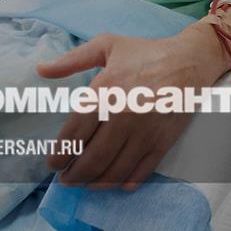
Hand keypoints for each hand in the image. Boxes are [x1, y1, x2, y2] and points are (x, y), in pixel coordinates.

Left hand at [36, 26, 226, 189]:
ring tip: (85, 184)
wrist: (189, 61)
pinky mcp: (163, 142)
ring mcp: (144, 132)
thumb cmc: (145, 52)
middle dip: (74, 175)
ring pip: (114, 170)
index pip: (74, 134)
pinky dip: (125, 182)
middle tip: (66, 179)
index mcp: (104, 91)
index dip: (59, 154)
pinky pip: (140, 171)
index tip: (53, 164)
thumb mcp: (106, 46)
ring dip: (95, 182)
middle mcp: (122, 115)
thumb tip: (40, 70)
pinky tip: (115, 183)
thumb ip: (71, 60)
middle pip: (92, 159)